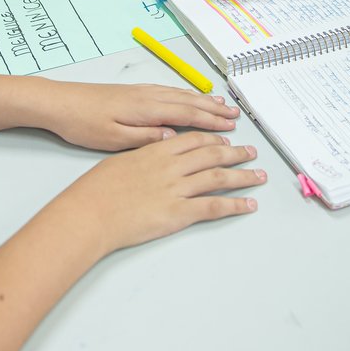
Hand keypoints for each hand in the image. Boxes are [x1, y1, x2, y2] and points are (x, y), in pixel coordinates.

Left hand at [39, 82, 239, 150]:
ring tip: (222, 105)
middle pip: (189, 101)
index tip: (230, 128)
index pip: (187, 114)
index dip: (211, 121)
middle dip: (214, 109)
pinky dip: (186, 94)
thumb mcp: (113, 139)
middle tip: (236, 116)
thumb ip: (145, 139)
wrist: (59, 102)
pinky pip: (169, 91)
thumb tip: (173, 138)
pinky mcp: (134, 92)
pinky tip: (190, 97)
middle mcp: (148, 96)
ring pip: (181, 94)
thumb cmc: (83, 122)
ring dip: (203, 100)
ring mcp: (141, 92)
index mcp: (146, 109)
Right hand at [61, 132, 263, 254]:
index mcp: (157, 150)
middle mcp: (172, 166)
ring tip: (258, 176)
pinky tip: (249, 205)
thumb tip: (158, 146)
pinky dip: (235, 205)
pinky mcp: (179, 213)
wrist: (91, 212)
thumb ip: (144, 151)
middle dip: (236, 152)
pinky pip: (214, 206)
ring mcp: (177, 189)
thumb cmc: (97, 189)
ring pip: (219, 177)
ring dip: (243, 176)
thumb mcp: (120, 158)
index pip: (194, 139)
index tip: (225, 138)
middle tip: (251, 152)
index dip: (213, 138)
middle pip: (212, 153)